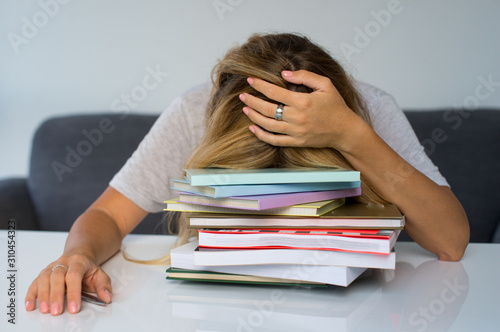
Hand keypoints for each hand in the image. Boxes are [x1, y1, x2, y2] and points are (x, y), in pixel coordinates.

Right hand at [25, 253, 111, 314]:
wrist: (79, 254)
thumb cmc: (88, 268)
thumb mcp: (100, 274)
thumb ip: (104, 286)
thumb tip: (107, 297)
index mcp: (79, 262)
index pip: (74, 276)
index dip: (74, 292)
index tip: (74, 308)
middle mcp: (63, 263)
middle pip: (57, 277)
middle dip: (56, 296)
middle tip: (57, 311)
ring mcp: (51, 267)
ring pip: (44, 279)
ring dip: (43, 295)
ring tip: (45, 310)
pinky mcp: (42, 274)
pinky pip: (34, 283)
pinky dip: (31, 294)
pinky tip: (30, 306)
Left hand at [239, 70, 365, 151]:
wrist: (345, 130)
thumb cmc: (336, 106)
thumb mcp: (325, 84)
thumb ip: (304, 76)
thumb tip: (284, 73)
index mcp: (303, 101)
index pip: (275, 92)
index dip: (260, 85)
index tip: (250, 80)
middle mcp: (297, 118)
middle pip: (267, 109)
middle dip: (252, 101)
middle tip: (242, 95)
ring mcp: (295, 132)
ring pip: (268, 125)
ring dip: (254, 116)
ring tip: (245, 108)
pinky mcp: (296, 142)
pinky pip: (274, 140)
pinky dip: (261, 135)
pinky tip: (253, 128)